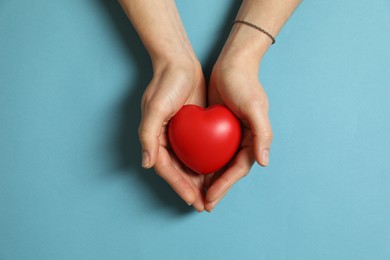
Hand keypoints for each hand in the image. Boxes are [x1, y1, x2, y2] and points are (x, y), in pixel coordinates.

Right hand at [139, 57, 206, 211]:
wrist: (180, 63)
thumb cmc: (165, 84)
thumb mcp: (155, 107)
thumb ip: (148, 136)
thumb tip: (147, 164)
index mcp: (155, 139)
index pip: (167, 169)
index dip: (179, 186)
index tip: (193, 200)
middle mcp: (167, 140)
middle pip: (178, 171)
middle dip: (191, 190)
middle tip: (205, 205)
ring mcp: (181, 136)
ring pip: (190, 164)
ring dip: (199, 181)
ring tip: (212, 196)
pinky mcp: (193, 129)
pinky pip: (200, 151)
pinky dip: (207, 163)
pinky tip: (217, 173)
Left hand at [204, 57, 272, 211]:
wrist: (232, 64)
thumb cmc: (244, 84)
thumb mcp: (255, 107)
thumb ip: (262, 134)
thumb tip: (264, 162)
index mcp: (253, 139)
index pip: (238, 169)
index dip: (225, 186)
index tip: (210, 198)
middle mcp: (242, 141)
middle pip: (228, 171)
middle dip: (216, 189)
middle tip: (201, 204)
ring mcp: (229, 136)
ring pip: (218, 164)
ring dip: (208, 180)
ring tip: (195, 194)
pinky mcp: (217, 129)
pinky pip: (209, 151)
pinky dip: (202, 162)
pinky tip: (190, 169)